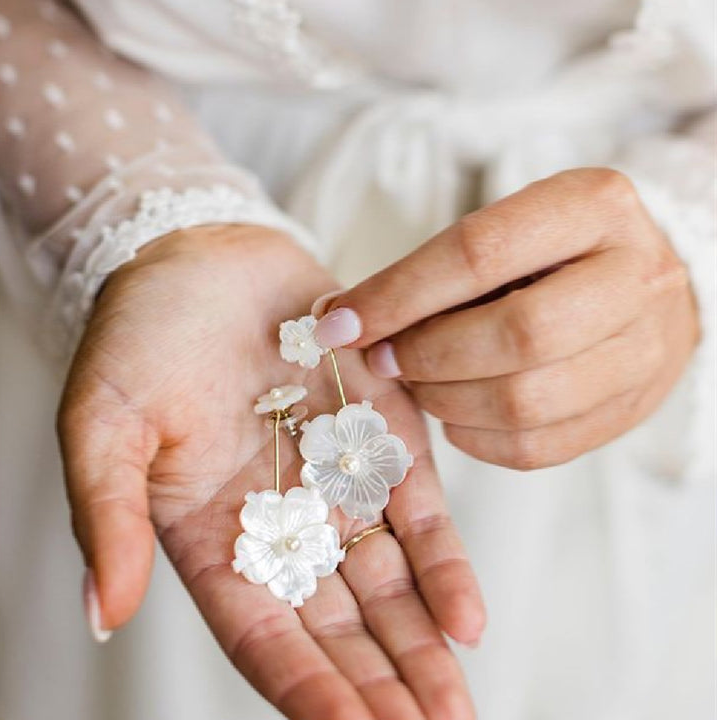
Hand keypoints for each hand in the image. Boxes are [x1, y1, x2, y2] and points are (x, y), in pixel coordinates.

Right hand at [58, 225, 483, 719]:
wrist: (206, 260)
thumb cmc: (142, 337)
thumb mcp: (104, 423)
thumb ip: (109, 514)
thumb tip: (102, 610)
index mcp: (213, 536)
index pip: (263, 634)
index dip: (306, 689)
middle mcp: (283, 522)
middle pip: (338, 626)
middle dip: (381, 687)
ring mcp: (338, 482)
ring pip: (388, 583)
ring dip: (422, 643)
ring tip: (454, 702)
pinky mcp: (383, 436)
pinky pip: (418, 511)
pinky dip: (443, 561)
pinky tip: (466, 617)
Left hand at [313, 168, 698, 469]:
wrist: (648, 282)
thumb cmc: (555, 252)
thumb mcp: (506, 231)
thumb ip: (434, 271)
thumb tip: (339, 317)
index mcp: (594, 207)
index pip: (479, 253)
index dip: (397, 295)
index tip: (337, 324)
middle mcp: (635, 277)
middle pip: (515, 335)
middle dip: (426, 355)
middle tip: (384, 359)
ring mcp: (645, 351)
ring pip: (525, 402)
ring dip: (446, 401)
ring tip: (420, 383)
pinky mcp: (631, 410)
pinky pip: (536, 448)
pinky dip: (474, 437)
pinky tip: (456, 411)